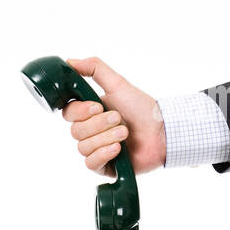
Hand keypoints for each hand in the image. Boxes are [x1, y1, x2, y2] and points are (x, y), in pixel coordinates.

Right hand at [61, 56, 165, 176]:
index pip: (68, 113)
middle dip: (99, 124)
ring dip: (105, 138)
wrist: (160, 131)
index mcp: (90, 113)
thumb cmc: (141, 108)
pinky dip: (104, 154)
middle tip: (118, 119)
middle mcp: (90, 132)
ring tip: (124, 133)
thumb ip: (94, 69)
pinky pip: (90, 163)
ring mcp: (96, 150)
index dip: (80, 111)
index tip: (98, 106)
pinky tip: (119, 149)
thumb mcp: (118, 83)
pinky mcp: (103, 167)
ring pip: (83, 147)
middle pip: (75, 131)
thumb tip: (69, 62)